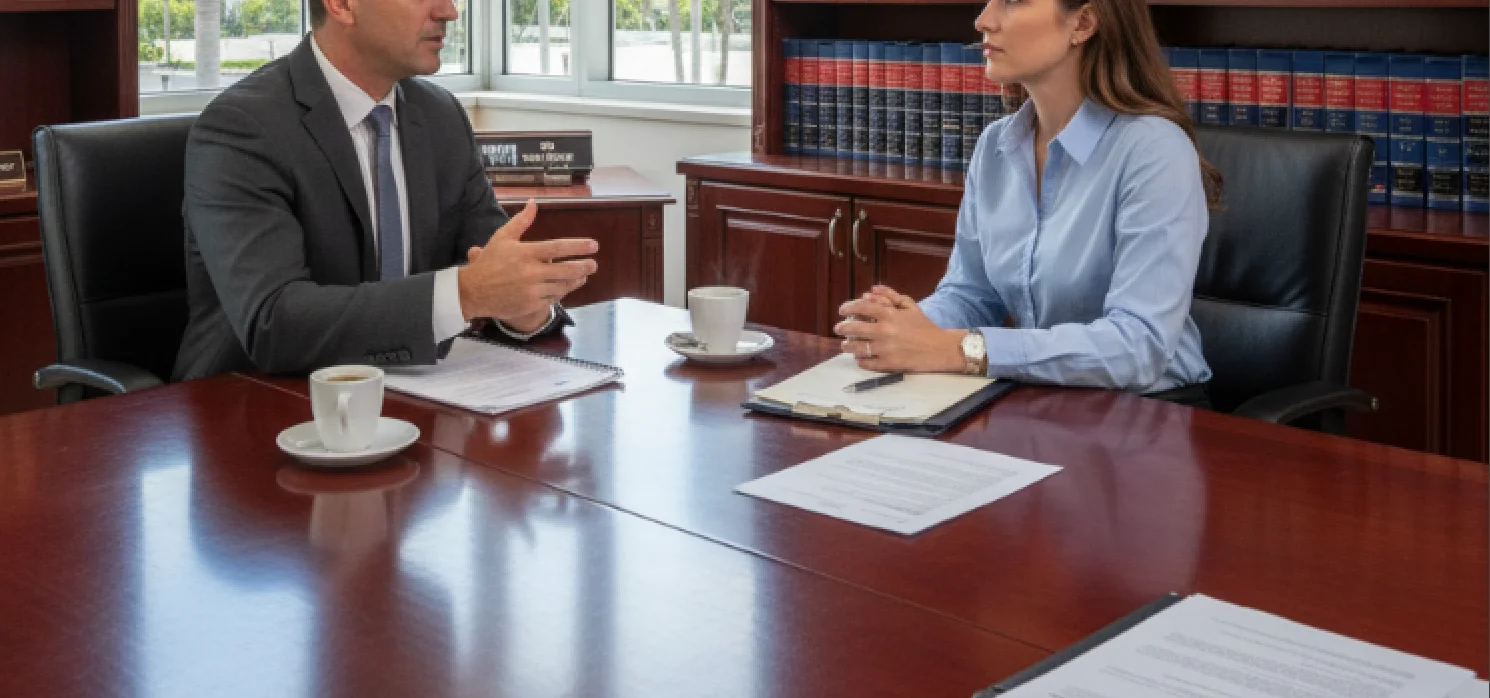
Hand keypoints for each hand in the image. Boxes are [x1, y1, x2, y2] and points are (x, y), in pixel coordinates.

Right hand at [457, 199, 597, 322]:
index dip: (578, 247)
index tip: (593, 246)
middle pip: (566, 269)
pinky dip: (561, 292)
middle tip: (594, 264)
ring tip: (583, 275)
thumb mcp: (502, 237)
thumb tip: (534, 203)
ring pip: (562, 286)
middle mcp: (531, 272)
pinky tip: (566, 286)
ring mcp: (532, 291)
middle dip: (584, 266)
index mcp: (525, 253)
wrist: (473, 292)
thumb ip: (521, 221)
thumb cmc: (489, 262)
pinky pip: (553, 298)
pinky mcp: (531, 305)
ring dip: (576, 280)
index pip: (558, 248)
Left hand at [834, 287, 966, 372]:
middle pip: (854, 329)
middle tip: (838, 329)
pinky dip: (860, 360)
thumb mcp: (910, 306)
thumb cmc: (924, 326)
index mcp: (890, 314)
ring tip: (845, 345)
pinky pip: (866, 363)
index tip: (842, 311)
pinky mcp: (888, 364)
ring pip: (856, 348)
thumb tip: (871, 290)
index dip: (848, 308)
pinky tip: (859, 358)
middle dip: (842, 328)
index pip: (861, 308)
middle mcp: (885, 331)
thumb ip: (890, 296)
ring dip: (847, 346)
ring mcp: (885, 349)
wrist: (940, 348)